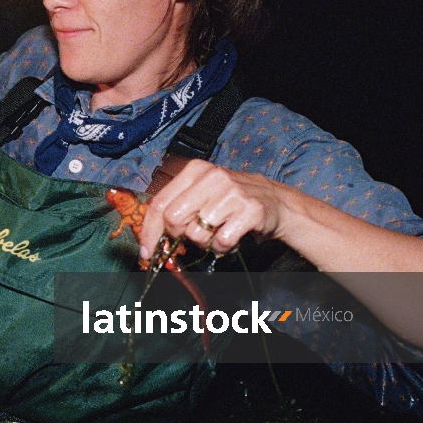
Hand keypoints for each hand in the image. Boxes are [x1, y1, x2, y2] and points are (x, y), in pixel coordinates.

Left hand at [138, 159, 285, 259]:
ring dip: (205, 242)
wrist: (276, 201)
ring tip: (217, 232)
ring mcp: (232, 192)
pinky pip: (222, 241)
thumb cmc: (229, 200)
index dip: (149, 231)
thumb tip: (151, 239)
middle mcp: (212, 177)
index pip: (159, 203)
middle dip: (179, 235)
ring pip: (197, 233)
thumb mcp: (201, 193)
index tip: (146, 252)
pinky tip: (230, 237)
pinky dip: (223, 247)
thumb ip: (176, 208)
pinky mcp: (250, 210)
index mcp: (194, 170)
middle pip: (174, 219)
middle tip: (193, 236)